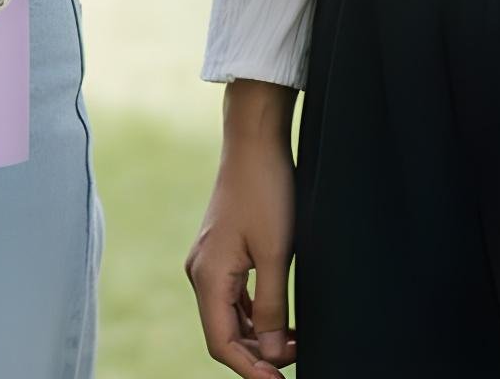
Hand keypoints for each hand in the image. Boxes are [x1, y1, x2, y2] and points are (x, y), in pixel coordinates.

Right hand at [189, 83, 298, 375]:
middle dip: (258, 354)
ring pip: (230, 318)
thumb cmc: (265, 192)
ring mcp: (210, 262)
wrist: (255, 143)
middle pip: (224, 334)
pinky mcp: (222, 253)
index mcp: (208, 275)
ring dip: (259, 337)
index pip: (221, 343)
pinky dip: (256, 316)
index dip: (250, 369)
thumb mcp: (276, 254)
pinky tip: (281, 318)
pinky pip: (234, 298)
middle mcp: (201, 271)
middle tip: (298, 355)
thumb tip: (267, 355)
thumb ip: (270, 308)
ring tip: (295, 339)